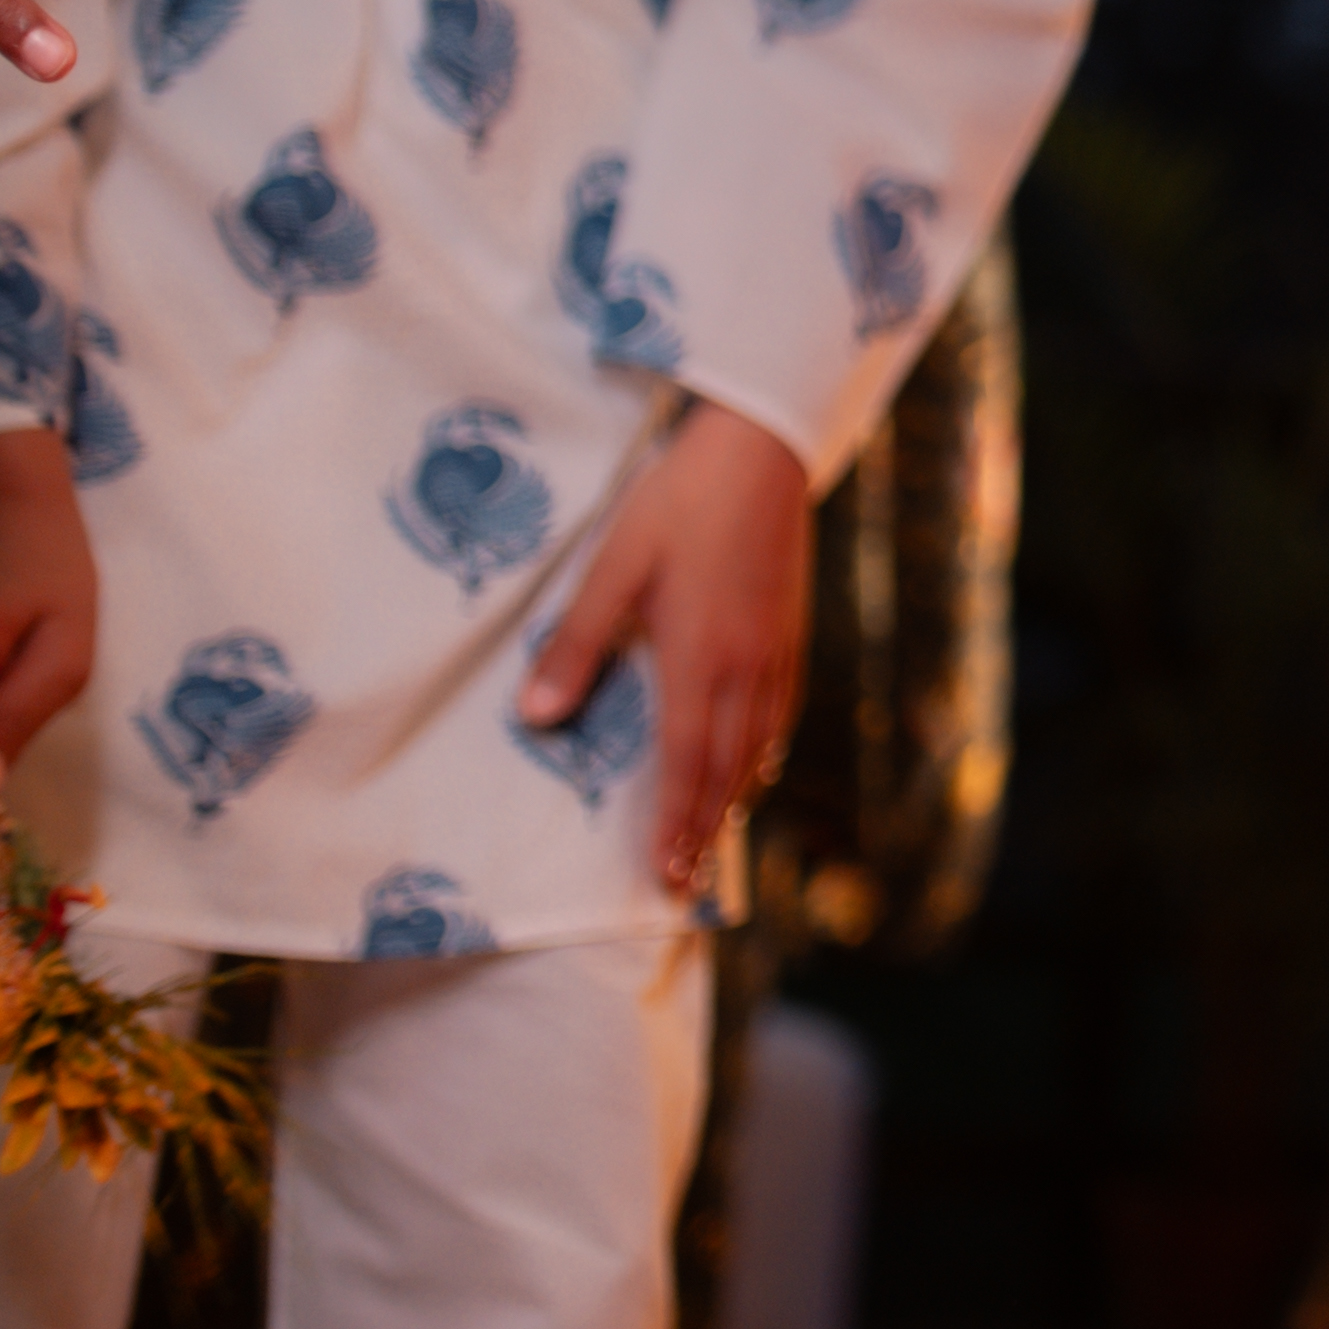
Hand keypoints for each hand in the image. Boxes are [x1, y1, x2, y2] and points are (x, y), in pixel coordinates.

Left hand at [523, 400, 810, 893]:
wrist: (761, 448)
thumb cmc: (678, 502)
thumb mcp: (612, 567)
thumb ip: (576, 645)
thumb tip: (537, 717)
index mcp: (698, 659)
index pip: (686, 765)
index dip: (676, 824)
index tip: (666, 874)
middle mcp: (745, 667)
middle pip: (729, 768)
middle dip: (707, 828)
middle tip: (688, 879)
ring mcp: (775, 648)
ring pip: (760, 744)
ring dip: (737, 795)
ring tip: (719, 832)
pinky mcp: (791, 627)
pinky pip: (782, 709)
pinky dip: (766, 748)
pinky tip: (759, 755)